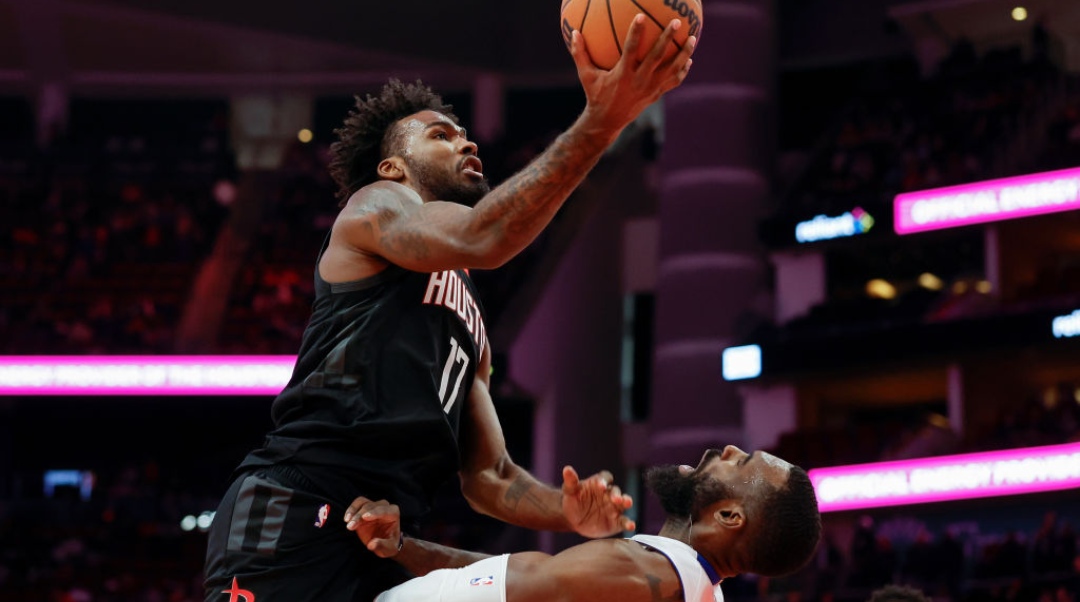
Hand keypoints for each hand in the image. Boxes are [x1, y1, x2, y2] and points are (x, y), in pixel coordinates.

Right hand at [344, 496, 401, 557]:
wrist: (386, 543)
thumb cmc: (390, 545)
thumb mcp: (389, 549)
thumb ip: (381, 546)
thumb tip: (372, 544)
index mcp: (393, 513)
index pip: (384, 510)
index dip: (374, 513)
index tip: (364, 517)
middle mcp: (384, 507)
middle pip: (370, 506)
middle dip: (359, 515)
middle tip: (350, 526)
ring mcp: (373, 507)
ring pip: (362, 502)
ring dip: (353, 510)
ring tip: (347, 521)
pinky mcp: (364, 510)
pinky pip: (356, 505)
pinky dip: (350, 510)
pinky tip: (346, 519)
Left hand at [561, 466, 635, 537]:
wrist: (573, 519)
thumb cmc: (573, 501)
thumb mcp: (570, 491)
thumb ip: (571, 481)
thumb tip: (567, 469)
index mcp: (599, 483)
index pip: (605, 478)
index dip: (604, 480)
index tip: (600, 485)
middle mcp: (609, 494)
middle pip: (616, 491)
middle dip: (617, 494)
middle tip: (616, 499)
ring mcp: (614, 508)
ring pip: (623, 504)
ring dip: (626, 503)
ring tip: (627, 503)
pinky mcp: (616, 522)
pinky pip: (624, 521)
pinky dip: (628, 523)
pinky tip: (631, 526)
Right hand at [570, 14, 695, 132]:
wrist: (607, 122)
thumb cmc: (595, 95)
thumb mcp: (586, 75)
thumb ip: (580, 53)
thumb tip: (573, 32)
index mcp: (622, 74)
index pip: (630, 49)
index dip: (636, 32)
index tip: (641, 17)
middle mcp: (639, 81)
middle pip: (657, 57)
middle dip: (668, 38)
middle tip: (676, 22)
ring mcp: (650, 89)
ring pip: (672, 70)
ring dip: (684, 54)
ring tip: (692, 38)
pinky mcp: (656, 95)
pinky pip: (674, 81)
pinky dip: (683, 71)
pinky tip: (689, 60)